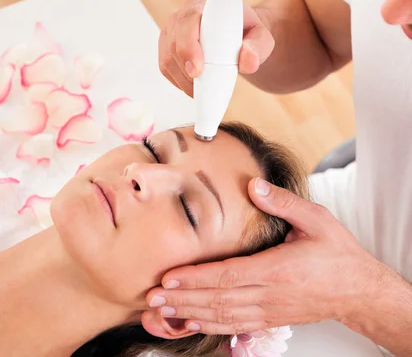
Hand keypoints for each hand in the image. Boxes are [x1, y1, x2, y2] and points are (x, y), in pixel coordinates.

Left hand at [142, 177, 386, 336]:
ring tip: (162, 310)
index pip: (228, 276)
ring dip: (190, 313)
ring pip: (222, 316)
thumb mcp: (317, 220)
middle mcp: (270, 295)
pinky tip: (191, 321)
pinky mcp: (269, 319)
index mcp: (278, 269)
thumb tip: (254, 186)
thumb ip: (284, 203)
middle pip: (218, 300)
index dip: (197, 278)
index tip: (170, 277)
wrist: (359, 291)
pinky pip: (234, 326)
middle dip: (182, 299)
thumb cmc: (338, 256)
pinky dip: (210, 326)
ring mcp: (269, 311)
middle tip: (153, 297)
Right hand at [158, 0, 274, 95]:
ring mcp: (172, 30)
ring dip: (183, 79)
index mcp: (206, 5)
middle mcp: (183, 14)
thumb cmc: (248, 34)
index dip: (189, 46)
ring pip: (168, 57)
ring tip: (201, 92)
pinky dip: (177, 81)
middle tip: (199, 90)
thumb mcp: (261, 38)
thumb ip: (258, 48)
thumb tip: (247, 62)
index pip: (189, 21)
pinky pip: (165, 66)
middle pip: (175, 42)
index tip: (197, 70)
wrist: (237, 36)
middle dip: (185, 69)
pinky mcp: (166, 46)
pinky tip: (192, 87)